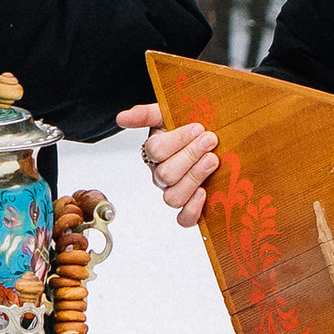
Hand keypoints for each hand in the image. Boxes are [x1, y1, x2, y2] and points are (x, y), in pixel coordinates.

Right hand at [116, 104, 218, 224]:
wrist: (211, 140)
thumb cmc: (190, 129)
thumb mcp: (168, 115)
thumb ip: (145, 114)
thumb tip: (121, 118)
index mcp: (154, 153)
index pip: (156, 151)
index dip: (178, 140)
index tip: (199, 127)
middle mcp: (161, 175)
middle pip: (166, 174)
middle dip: (191, 155)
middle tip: (210, 139)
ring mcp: (174, 192)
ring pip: (172, 198)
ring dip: (194, 178)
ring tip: (213, 160)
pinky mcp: (190, 208)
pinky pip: (184, 219)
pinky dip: (193, 209)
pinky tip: (204, 192)